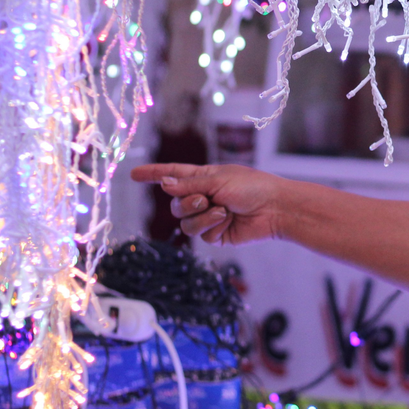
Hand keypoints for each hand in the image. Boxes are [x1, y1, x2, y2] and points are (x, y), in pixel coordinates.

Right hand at [130, 163, 288, 244]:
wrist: (274, 208)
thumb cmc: (251, 187)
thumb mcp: (217, 180)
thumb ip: (189, 185)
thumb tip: (163, 184)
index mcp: (203, 178)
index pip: (173, 175)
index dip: (154, 174)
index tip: (134, 175)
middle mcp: (203, 197)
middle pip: (175, 204)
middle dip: (187, 203)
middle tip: (206, 199)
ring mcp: (208, 217)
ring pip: (184, 222)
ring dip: (201, 216)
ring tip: (222, 210)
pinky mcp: (215, 234)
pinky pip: (199, 234)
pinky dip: (212, 226)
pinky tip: (229, 220)